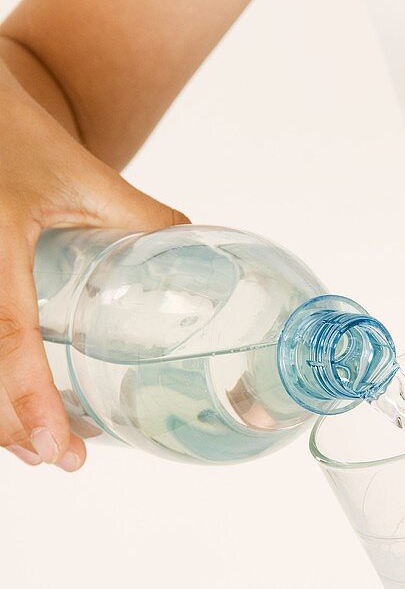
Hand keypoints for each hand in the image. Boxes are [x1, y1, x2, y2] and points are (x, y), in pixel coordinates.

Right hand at [0, 82, 187, 470]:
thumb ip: (143, 218)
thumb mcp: (83, 176)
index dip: (29, 399)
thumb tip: (201, 257)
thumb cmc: (13, 130)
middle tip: (59, 458)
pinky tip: (11, 405)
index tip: (57, 449)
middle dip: (12, 426)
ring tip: (37, 444)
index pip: (7, 337)